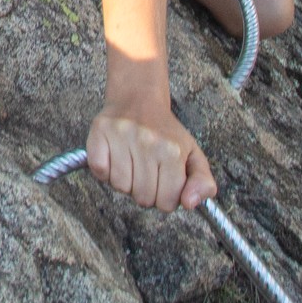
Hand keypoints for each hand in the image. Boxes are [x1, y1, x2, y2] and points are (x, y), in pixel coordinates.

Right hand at [84, 100, 214, 210]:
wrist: (139, 98)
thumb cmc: (166, 132)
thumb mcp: (193, 155)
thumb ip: (202, 182)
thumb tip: (189, 203)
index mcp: (173, 151)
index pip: (167, 203)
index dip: (165, 197)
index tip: (163, 180)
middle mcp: (148, 142)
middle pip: (143, 198)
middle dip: (145, 191)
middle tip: (146, 170)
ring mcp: (122, 135)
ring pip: (120, 187)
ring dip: (125, 181)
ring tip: (130, 162)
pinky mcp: (100, 131)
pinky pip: (99, 171)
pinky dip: (104, 171)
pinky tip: (114, 158)